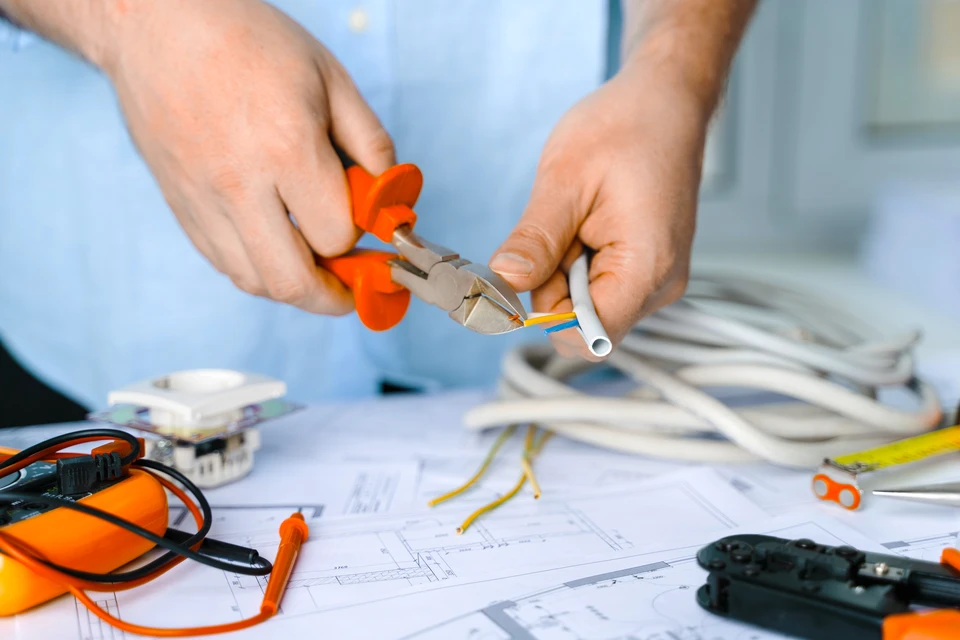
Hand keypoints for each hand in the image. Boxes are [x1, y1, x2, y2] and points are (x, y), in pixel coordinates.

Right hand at [101, 0, 393, 313]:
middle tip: (352, 290)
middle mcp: (240, 185)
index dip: (362, 241)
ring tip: (318, 270)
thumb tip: (390, 199)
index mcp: (287, 149)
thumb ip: (370, 143)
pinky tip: (278, 249)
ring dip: (294, 288)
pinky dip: (257, 269)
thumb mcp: (331, 78)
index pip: (336, 236)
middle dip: (333, 298)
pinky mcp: (179, 205)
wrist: (156, 25)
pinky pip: (222, 262)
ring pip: (253, 281)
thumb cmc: (249, 42)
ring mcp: (202, 200)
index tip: (375, 238)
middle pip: (291, 282)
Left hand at [490, 58, 711, 359]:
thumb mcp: (564, 179)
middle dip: (553, 285)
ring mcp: (656, 280)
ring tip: (579, 218)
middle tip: (558, 227)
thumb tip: (503, 283)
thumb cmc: (625, 127)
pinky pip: (598, 287)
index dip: (544, 316)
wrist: (665, 101)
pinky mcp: (646, 270)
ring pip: (587, 306)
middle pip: (583, 324)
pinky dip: (578, 263)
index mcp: (646, 267)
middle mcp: (660, 285)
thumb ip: (535, 240)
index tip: (521, 275)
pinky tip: (588, 224)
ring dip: (564, 272)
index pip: (587, 336)